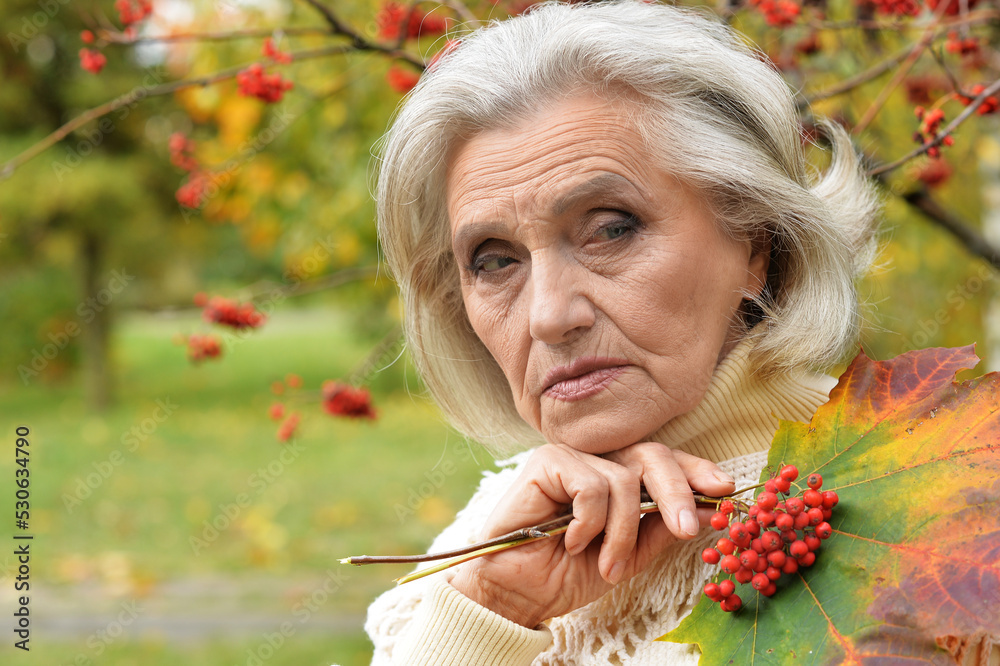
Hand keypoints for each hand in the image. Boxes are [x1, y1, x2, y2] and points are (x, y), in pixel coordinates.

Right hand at [449, 442, 734, 627]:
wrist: (520, 593)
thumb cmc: (568, 572)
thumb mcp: (630, 556)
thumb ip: (661, 528)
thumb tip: (707, 508)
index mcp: (619, 475)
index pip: (664, 461)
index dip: (695, 470)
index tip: (725, 490)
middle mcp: (598, 459)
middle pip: (652, 455)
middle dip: (677, 493)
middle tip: (690, 528)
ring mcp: (573, 457)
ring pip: (625, 479)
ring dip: (621, 533)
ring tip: (605, 562)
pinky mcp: (548, 461)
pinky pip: (592, 486)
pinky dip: (589, 523)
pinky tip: (572, 540)